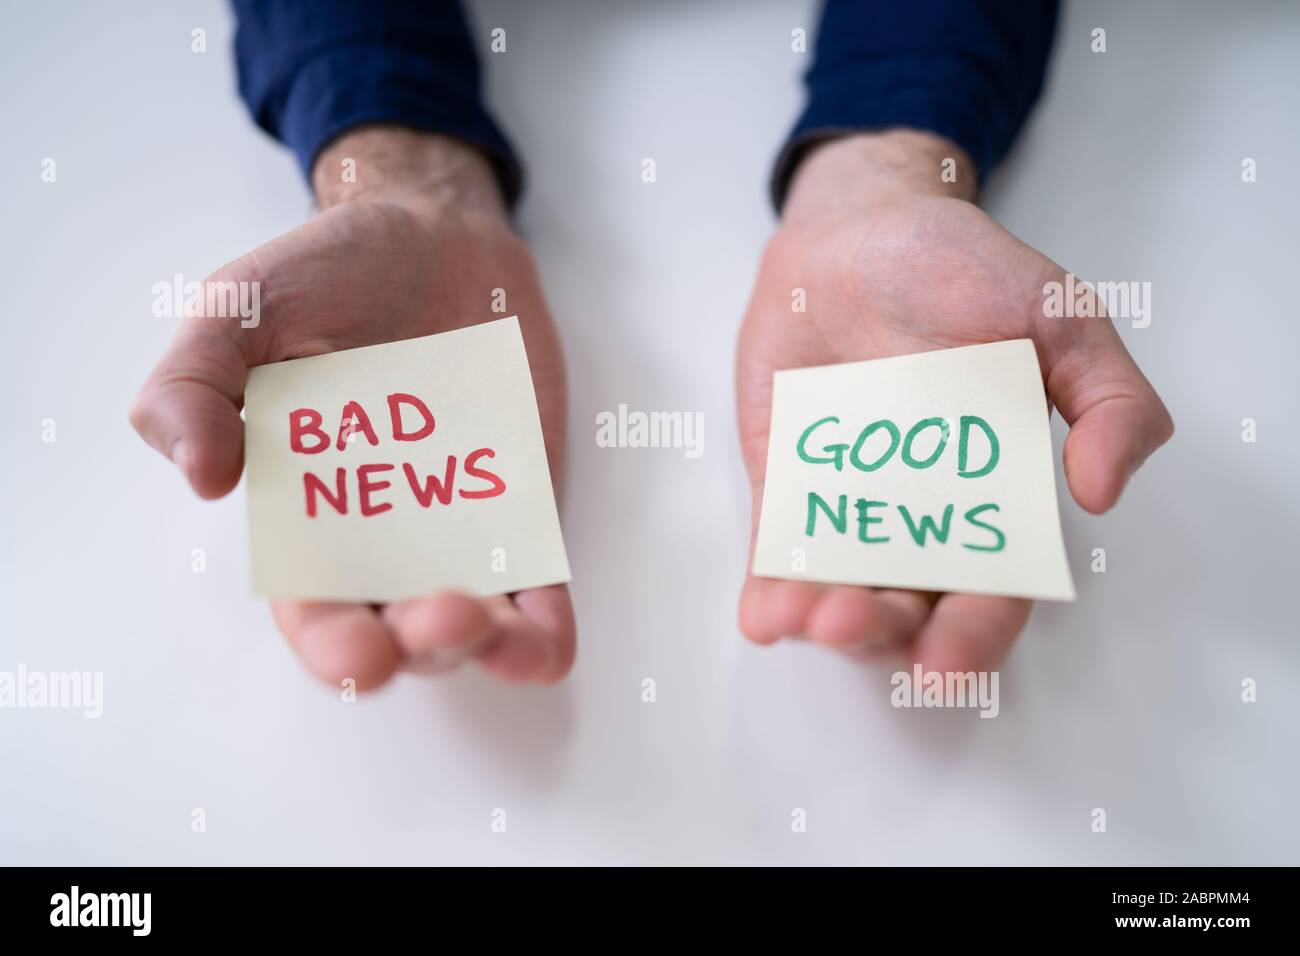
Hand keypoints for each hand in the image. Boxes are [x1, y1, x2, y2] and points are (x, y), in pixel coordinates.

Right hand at [131, 127, 573, 690]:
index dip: (332, 646)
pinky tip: (544, 642)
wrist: (435, 233)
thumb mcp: (237, 310)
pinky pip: (541, 586)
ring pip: (477, 623)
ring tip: (484, 620)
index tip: (357, 652)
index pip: (314, 608)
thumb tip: (201, 478)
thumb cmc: (327, 276)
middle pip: (400, 630)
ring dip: (486, 644)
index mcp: (309, 515)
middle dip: (416, 647)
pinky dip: (545, 628)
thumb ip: (193, 384)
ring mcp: (464, 526)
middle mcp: (387, 539)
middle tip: (435, 620)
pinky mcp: (527, 506)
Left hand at [736, 131, 1172, 671]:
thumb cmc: (966, 270)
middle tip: (855, 622)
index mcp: (995, 497)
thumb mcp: (1061, 318)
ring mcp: (849, 503)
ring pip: (837, 588)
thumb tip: (1101, 493)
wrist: (860, 226)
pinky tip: (762, 612)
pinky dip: (769, 586)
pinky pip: (777, 545)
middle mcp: (922, 516)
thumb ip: (1109, 400)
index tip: (948, 662)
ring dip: (820, 618)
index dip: (974, 635)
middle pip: (907, 606)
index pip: (993, 590)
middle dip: (883, 634)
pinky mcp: (785, 482)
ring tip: (803, 618)